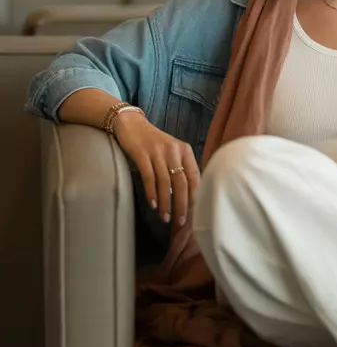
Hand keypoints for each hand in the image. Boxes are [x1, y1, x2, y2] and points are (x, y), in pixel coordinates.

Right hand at [113, 111, 199, 227]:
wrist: (131, 124)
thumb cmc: (153, 142)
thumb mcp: (171, 151)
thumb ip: (180, 168)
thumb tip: (188, 195)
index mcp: (185, 150)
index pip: (195, 177)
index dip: (195, 196)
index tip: (194, 213)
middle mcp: (174, 150)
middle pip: (181, 182)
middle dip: (182, 205)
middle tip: (180, 222)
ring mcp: (158, 152)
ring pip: (165, 183)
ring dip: (166, 203)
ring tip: (165, 218)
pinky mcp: (142, 154)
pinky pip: (149, 177)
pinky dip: (151, 193)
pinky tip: (153, 205)